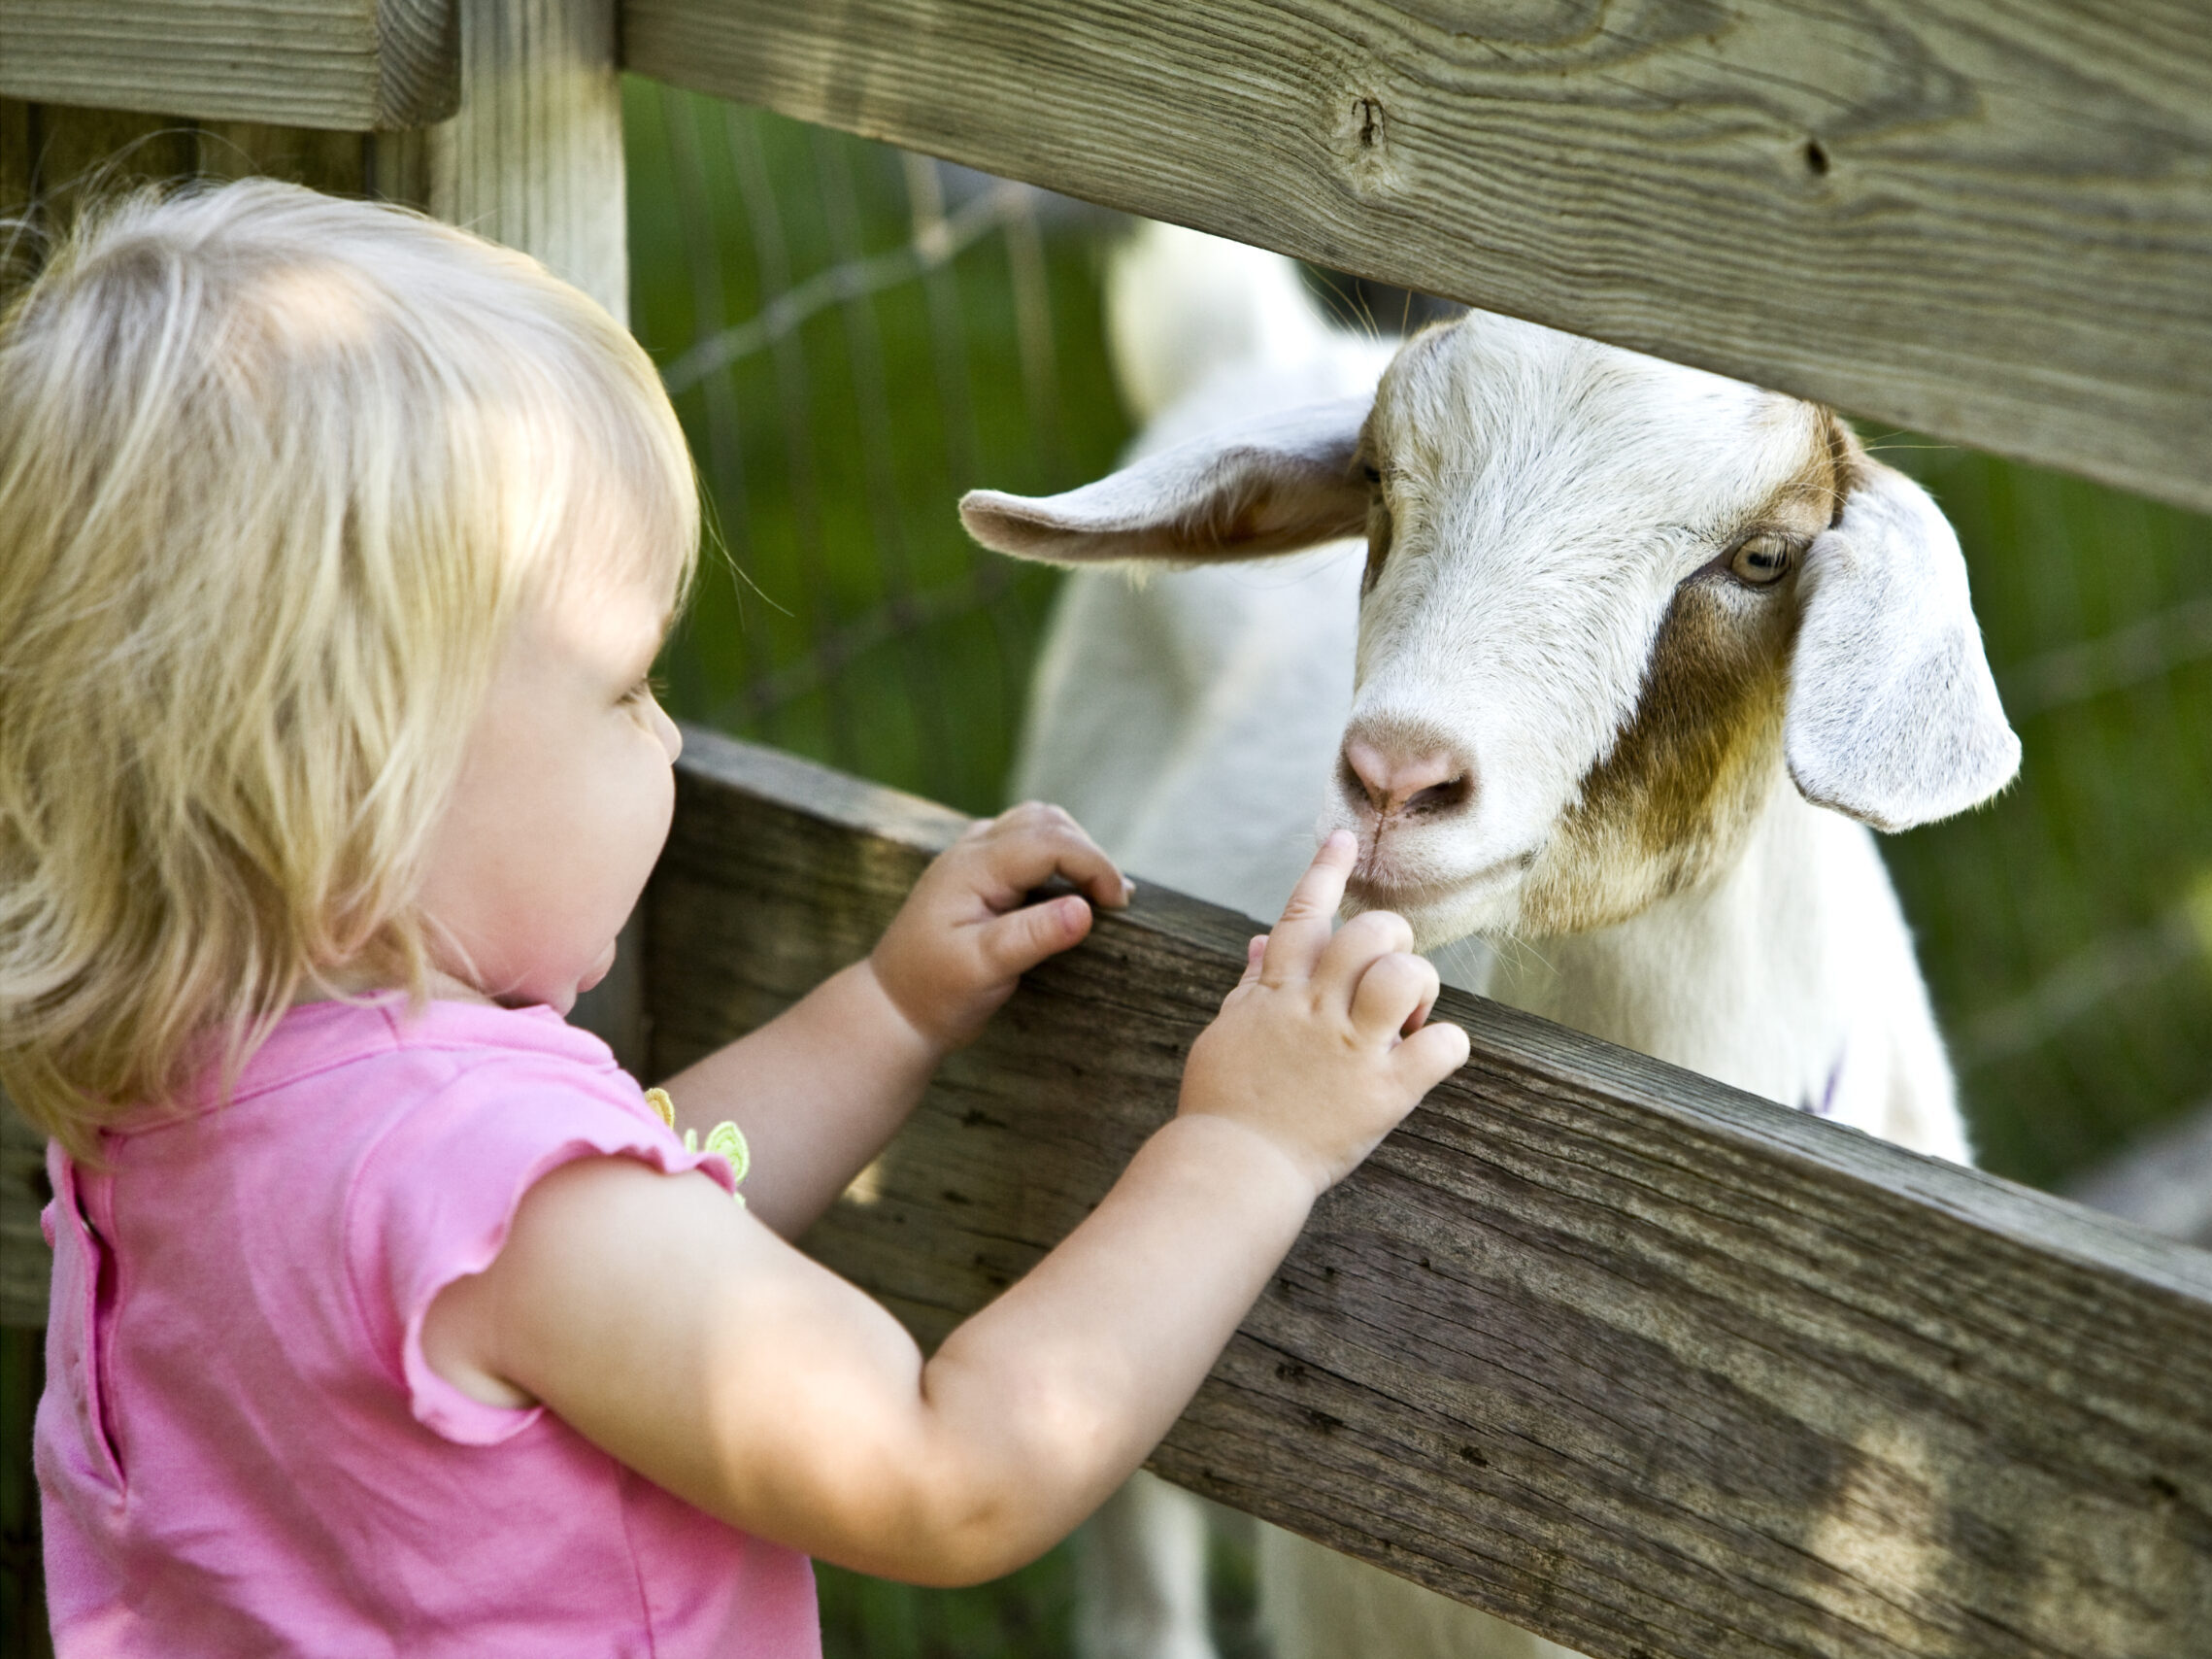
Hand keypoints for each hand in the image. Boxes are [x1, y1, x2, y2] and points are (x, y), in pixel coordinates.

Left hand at [870, 802, 1131, 1051]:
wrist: (892, 1009)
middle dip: (1089, 853)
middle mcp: (970, 851)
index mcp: (972, 868)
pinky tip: (1072, 890)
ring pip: (1036, 823)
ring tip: (1100, 892)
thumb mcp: (983, 969)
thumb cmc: (935, 992)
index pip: (1049, 842)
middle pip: (1046, 821)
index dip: (1093, 865)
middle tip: (1115, 902)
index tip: (1118, 905)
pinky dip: (1058, 855)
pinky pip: (1025, 843)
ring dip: (1074, 848)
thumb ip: (1032, 937)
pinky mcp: (978, 873)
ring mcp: (971, 858)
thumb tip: (1086, 910)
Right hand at [1177, 831, 1468, 1195]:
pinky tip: (1430, 1056)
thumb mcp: (1227, 1033)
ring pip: (1405, 974)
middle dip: (1392, 940)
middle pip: (1370, 932)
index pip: (1303, 914)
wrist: (1230, 1169)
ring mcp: (1351, 1049)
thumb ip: (1251, 986)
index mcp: (1276, 993)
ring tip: (1408, 1017)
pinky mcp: (1385, 1093)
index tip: (1346, 838)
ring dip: (1418, 986)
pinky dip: (1448, 1044)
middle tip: (1388, 977)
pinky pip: (1443, 1045)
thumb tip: (1260, 941)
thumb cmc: (1223, 1104)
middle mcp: (1315, 1010)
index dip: (1327, 871)